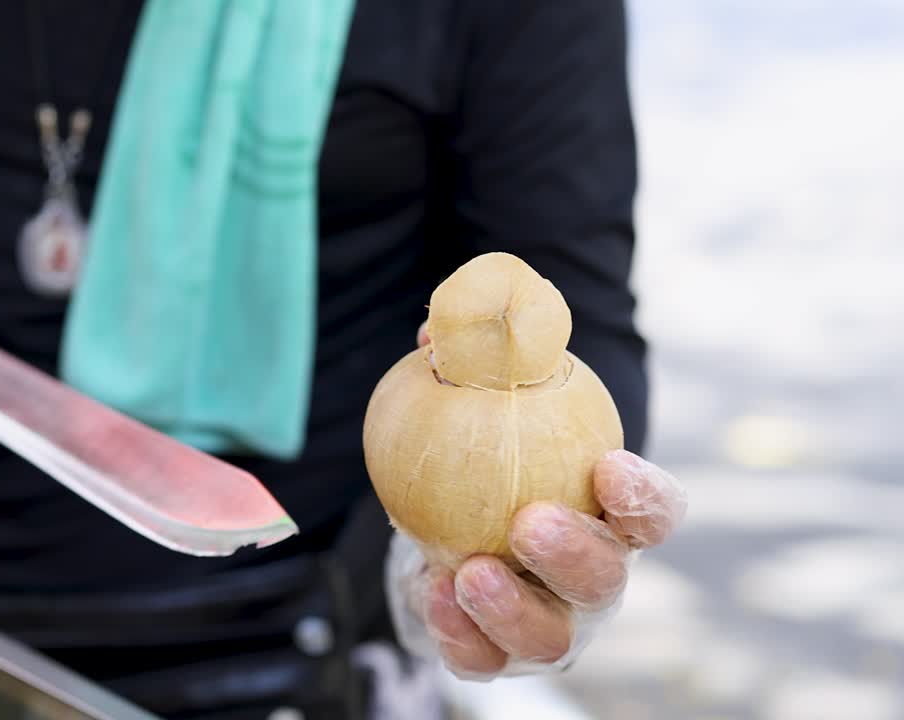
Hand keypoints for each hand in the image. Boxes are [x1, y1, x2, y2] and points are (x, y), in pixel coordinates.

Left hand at [386, 324, 687, 679]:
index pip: (653, 509)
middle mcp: (592, 574)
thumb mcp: (478, 404)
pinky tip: (431, 593)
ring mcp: (548, 620)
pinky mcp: (496, 651)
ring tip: (469, 572)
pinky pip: (484, 658)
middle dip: (576, 557)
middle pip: (608, 579)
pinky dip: (461, 635)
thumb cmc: (480, 450)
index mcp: (608, 512)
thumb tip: (438, 327)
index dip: (644, 495)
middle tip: (529, 523)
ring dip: (514, 610)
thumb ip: (470, 366)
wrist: (443, 516)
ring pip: (552, 636)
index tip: (609, 466)